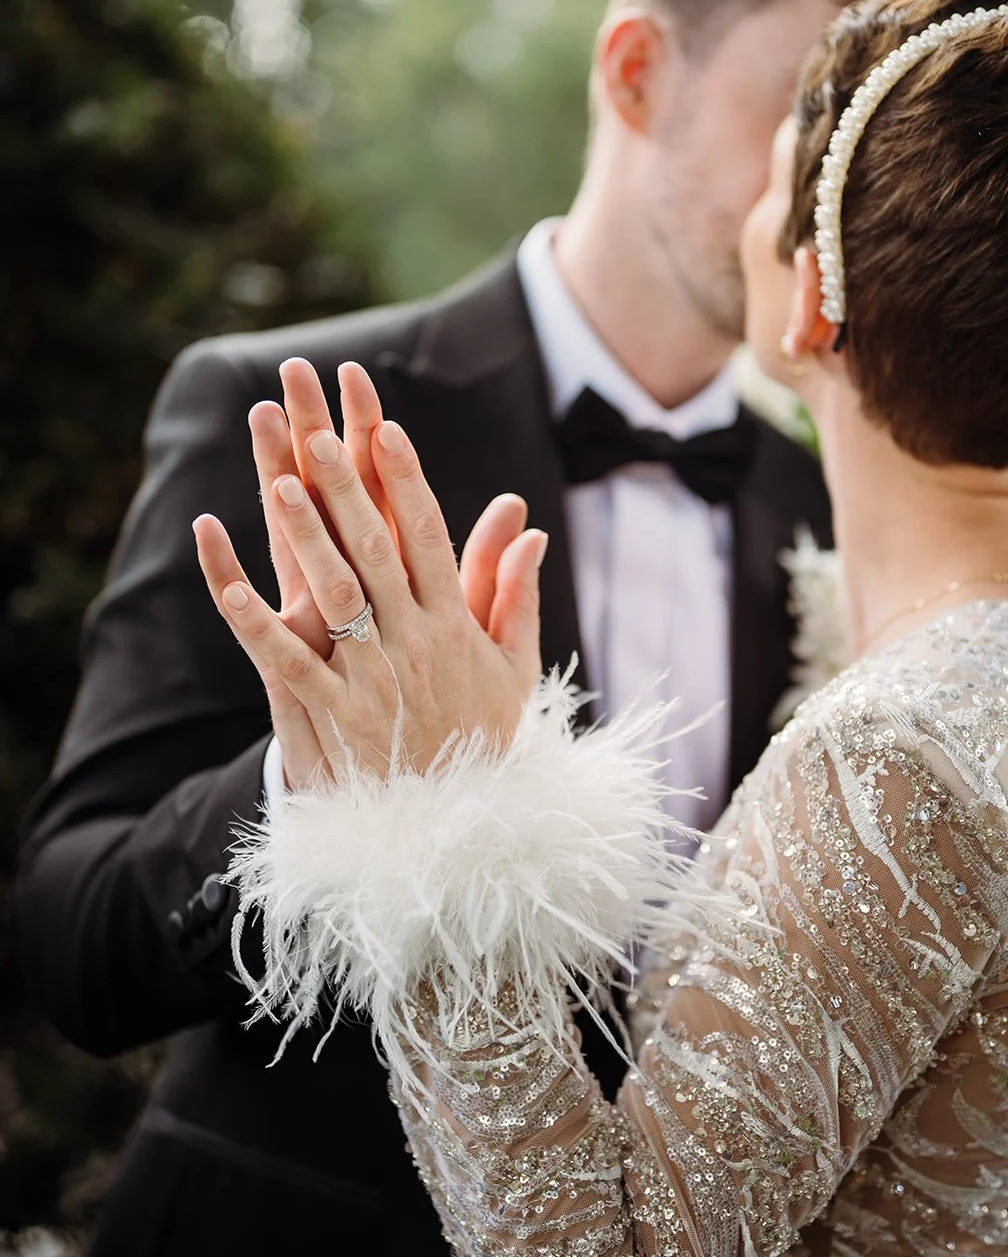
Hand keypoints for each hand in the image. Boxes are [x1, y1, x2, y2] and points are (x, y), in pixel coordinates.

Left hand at [195, 361, 545, 784]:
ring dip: (307, 537)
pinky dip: (261, 627)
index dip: (408, 482)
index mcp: (456, 626)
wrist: (460, 827)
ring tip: (279, 482)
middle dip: (347, 489)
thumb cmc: (481, 736)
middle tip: (317, 431)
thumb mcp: (511, 665)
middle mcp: (417, 643)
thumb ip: (514, 592)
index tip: (386, 429)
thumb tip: (527, 526)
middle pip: (377, 552)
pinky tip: (231, 587)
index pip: (432, 538)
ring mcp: (376, 680)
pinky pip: (293, 666)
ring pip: (337, 596)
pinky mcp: (338, 719)